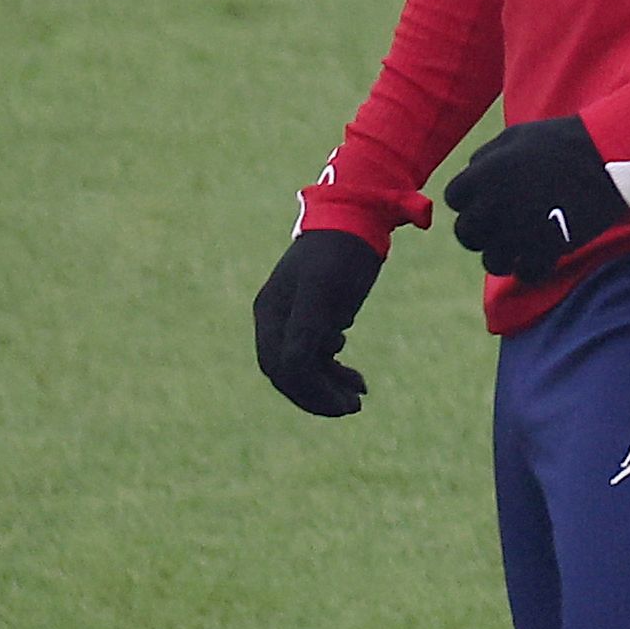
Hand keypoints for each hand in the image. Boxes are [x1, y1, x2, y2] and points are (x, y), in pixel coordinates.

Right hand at [252, 230, 384, 416]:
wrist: (356, 221)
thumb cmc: (340, 255)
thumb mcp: (324, 292)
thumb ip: (305, 329)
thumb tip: (291, 368)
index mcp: (271, 314)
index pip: (281, 368)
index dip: (310, 393)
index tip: (345, 405)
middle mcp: (276, 318)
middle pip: (288, 373)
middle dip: (319, 394)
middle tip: (354, 407)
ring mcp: (294, 317)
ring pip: (304, 367)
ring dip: (329, 385)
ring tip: (359, 395)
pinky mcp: (315, 315)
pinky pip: (316, 355)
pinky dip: (334, 370)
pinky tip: (355, 378)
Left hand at [444, 116, 629, 281]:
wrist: (610, 155)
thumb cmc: (564, 142)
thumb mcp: (517, 136)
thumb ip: (487, 157)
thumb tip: (471, 174)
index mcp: (484, 174)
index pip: (454, 198)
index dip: (470, 201)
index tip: (488, 203)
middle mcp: (495, 204)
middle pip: (467, 233)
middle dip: (481, 233)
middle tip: (502, 230)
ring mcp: (520, 230)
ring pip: (492, 261)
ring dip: (503, 257)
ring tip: (520, 250)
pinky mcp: (548, 248)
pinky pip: (527, 274)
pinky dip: (531, 270)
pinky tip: (541, 260)